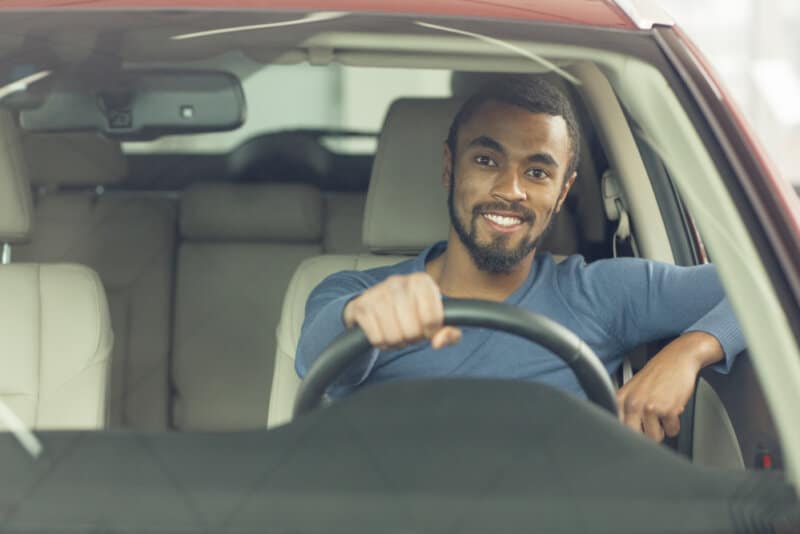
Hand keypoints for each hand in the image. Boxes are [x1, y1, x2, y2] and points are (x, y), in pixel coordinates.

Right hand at [343, 273, 461, 350]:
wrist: (376, 303)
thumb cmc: (410, 311)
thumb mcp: (435, 320)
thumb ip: (449, 333)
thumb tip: (439, 341)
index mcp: (421, 281)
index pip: (433, 318)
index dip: (430, 331)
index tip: (426, 328)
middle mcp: (398, 282)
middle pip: (413, 330)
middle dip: (412, 338)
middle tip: (409, 331)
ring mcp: (378, 292)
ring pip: (394, 336)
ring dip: (397, 342)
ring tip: (397, 332)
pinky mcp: (362, 306)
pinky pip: (377, 339)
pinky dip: (382, 343)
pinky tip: (383, 332)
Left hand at [616, 332, 722, 441]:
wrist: (677, 360)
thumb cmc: (656, 375)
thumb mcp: (632, 390)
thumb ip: (625, 409)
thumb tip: (623, 434)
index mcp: (620, 399)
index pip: (617, 427)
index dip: (628, 434)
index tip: (636, 430)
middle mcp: (632, 403)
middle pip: (635, 437)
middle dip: (646, 434)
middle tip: (652, 423)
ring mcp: (649, 407)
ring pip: (655, 437)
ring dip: (662, 429)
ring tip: (662, 413)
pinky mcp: (668, 410)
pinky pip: (672, 431)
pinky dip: (675, 424)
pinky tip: (672, 408)